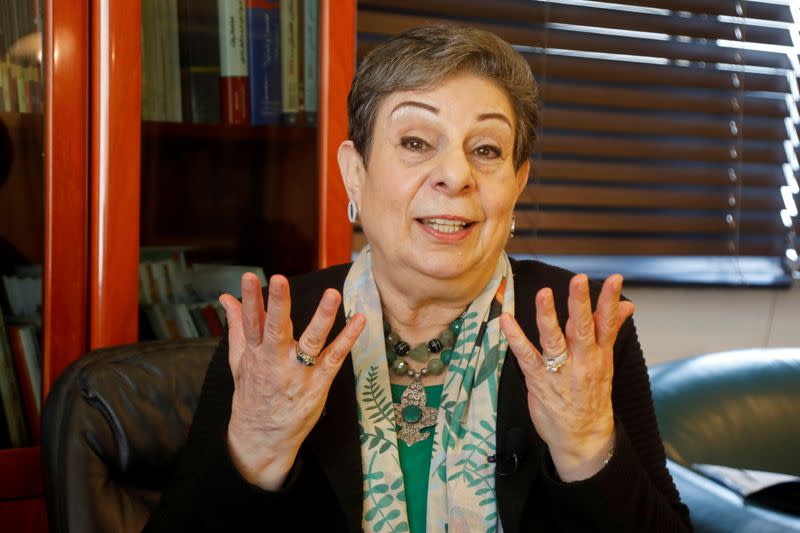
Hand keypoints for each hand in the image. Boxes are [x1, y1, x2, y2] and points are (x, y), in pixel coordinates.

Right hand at [220, 273, 364, 489]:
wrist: (261, 439)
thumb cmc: (251, 395)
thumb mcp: (239, 361)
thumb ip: (237, 326)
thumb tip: (227, 297)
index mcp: (256, 354)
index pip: (251, 323)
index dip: (250, 300)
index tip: (248, 277)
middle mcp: (276, 362)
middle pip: (276, 329)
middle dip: (277, 304)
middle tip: (279, 279)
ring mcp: (299, 373)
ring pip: (311, 342)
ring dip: (322, 317)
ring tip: (332, 294)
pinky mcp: (319, 384)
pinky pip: (335, 358)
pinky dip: (348, 339)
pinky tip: (359, 320)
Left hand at [499, 274, 633, 480]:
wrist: (584, 439)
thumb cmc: (592, 395)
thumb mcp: (606, 362)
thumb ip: (611, 330)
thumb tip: (628, 305)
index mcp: (600, 354)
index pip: (608, 323)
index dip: (611, 301)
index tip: (615, 279)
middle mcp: (583, 361)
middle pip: (583, 329)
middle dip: (581, 303)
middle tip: (579, 280)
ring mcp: (560, 372)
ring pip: (555, 340)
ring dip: (548, 316)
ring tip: (544, 294)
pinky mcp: (539, 381)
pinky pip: (526, 356)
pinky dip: (515, 338)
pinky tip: (505, 320)